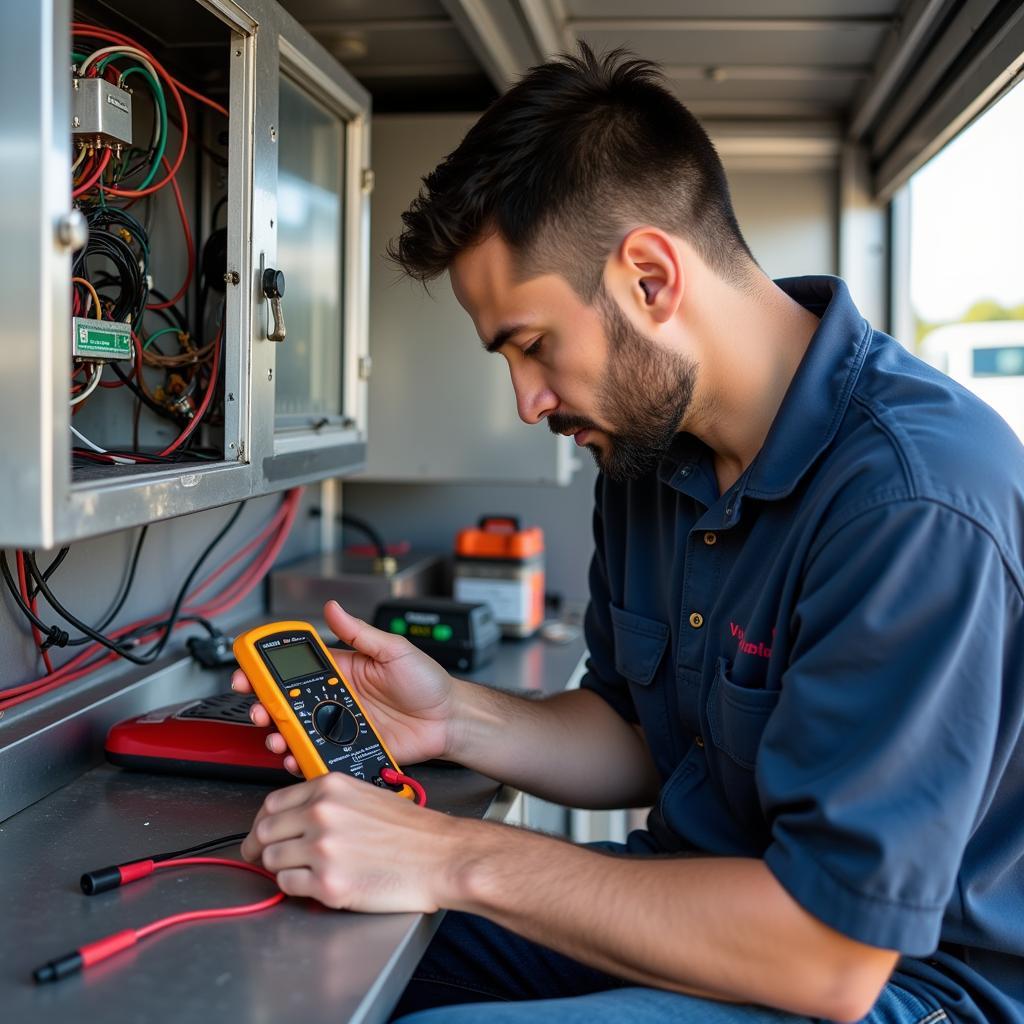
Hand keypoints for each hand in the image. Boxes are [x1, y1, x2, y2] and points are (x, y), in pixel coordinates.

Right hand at [231, 600, 457, 775]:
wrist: (450, 719)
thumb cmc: (427, 682)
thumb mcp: (394, 649)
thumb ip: (360, 633)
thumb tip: (333, 608)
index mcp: (342, 671)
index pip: (297, 668)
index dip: (270, 669)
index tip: (249, 670)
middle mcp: (336, 699)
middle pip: (289, 703)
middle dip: (265, 705)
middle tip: (257, 708)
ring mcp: (341, 726)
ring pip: (298, 731)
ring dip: (279, 734)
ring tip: (276, 736)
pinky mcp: (350, 749)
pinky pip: (319, 756)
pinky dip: (302, 758)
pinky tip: (296, 757)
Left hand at [241, 771, 468, 911]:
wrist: (441, 856)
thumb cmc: (412, 831)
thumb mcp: (365, 795)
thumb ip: (326, 801)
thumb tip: (293, 818)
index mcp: (330, 788)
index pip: (272, 804)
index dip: (263, 823)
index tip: (263, 833)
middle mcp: (322, 814)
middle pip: (264, 832)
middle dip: (262, 847)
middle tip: (267, 857)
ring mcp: (323, 849)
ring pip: (272, 860)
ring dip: (282, 868)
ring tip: (305, 870)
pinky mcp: (328, 884)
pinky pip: (288, 885)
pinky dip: (296, 887)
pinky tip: (317, 882)